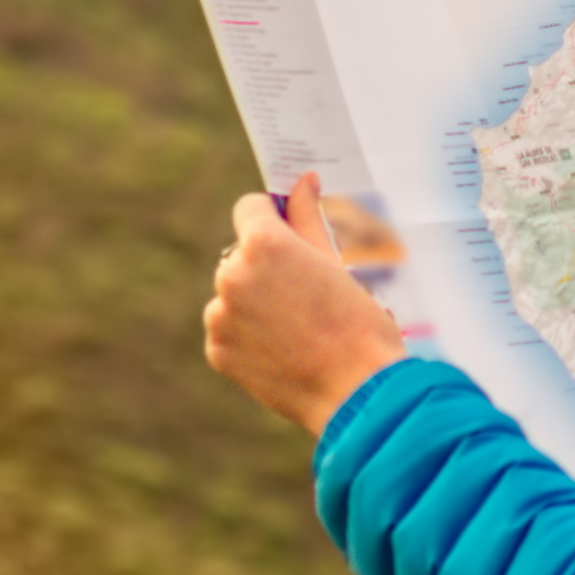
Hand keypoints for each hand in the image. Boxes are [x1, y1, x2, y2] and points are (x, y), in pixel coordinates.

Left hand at [202, 183, 410, 438]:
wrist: (357, 392)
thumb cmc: (357, 323)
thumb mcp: (335, 262)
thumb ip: (309, 218)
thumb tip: (303, 182)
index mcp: (263, 243)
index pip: (250, 208)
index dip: (273, 219)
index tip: (291, 238)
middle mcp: (232, 274)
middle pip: (241, 255)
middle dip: (266, 267)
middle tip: (306, 295)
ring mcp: (220, 314)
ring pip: (233, 294)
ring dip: (254, 303)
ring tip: (297, 329)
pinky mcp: (217, 350)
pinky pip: (228, 330)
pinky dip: (247, 336)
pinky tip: (283, 351)